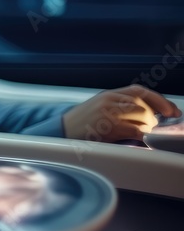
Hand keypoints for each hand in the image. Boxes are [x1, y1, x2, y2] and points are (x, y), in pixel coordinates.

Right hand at [62, 84, 181, 141]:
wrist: (59, 132)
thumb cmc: (79, 125)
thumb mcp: (98, 109)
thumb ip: (119, 108)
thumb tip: (146, 115)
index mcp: (108, 95)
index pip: (139, 91)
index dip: (159, 100)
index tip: (172, 110)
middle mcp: (109, 101)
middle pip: (143, 104)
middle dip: (153, 118)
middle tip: (152, 127)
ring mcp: (109, 113)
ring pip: (143, 116)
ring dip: (148, 127)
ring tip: (143, 133)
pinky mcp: (109, 127)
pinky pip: (135, 130)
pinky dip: (143, 136)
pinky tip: (141, 139)